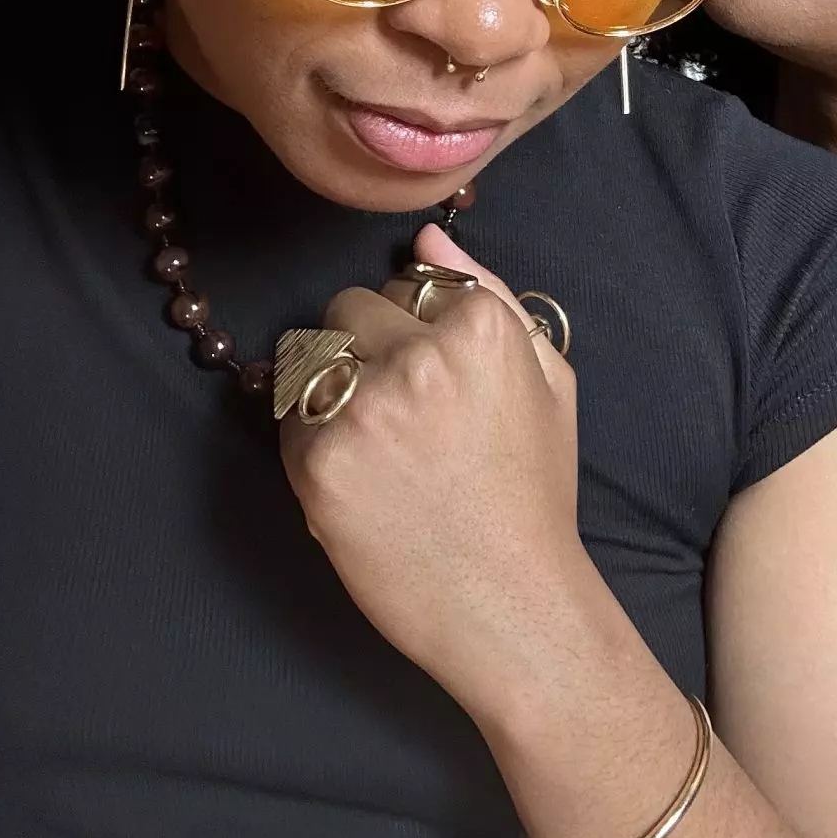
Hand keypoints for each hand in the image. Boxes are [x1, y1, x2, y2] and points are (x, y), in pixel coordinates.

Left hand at [278, 223, 591, 712]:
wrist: (511, 603)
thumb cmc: (533, 494)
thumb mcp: (549, 379)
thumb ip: (490, 293)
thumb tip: (428, 234)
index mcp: (480, 327)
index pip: (403, 283)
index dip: (412, 331)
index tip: (433, 381)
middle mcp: (418, 357)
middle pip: (345, 308)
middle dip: (363, 348)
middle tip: (398, 414)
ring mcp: (362, 411)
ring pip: (308, 356)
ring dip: (328, 389)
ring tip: (375, 446)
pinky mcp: (317, 464)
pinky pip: (287, 420)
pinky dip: (311, 445)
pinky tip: (358, 481)